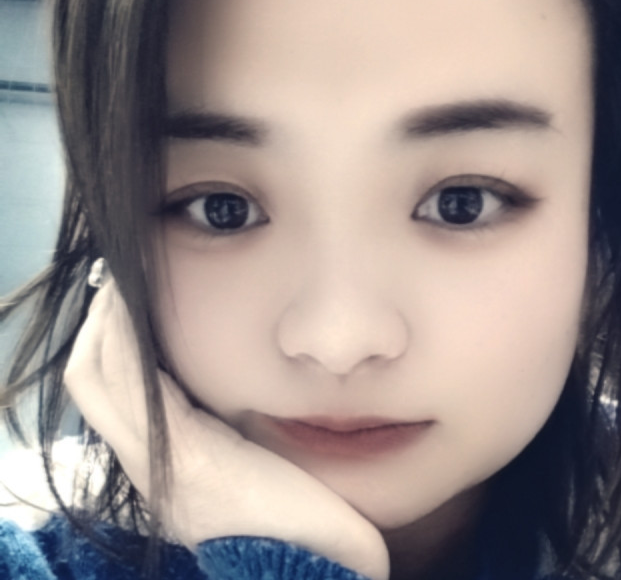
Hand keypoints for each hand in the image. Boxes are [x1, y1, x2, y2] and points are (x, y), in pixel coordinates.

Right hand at [64, 281, 388, 579]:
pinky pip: (140, 390)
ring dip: (111, 323)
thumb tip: (230, 383)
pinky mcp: (192, 461)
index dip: (107, 338)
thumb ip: (227, 428)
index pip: (108, 390)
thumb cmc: (301, 519)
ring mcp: (164, 469)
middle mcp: (153, 470)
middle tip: (118, 280)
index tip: (123, 296)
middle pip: (90, 378)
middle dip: (100, 322)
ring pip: (101, 378)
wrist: (318, 565)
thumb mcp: (249, 464)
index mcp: (168, 467)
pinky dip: (135, 344)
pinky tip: (148, 310)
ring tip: (127, 281)